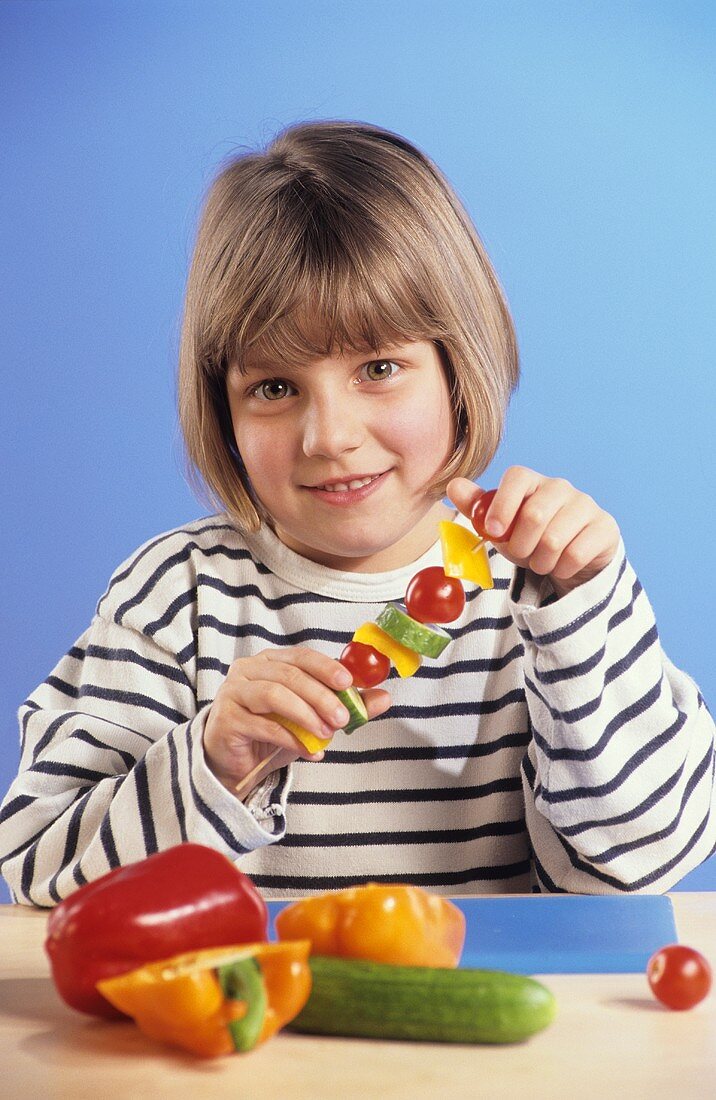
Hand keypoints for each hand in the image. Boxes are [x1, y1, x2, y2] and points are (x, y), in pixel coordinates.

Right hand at [203, 646, 390, 793]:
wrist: (236, 763)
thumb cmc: (272, 732)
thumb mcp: (313, 718)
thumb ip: (346, 705)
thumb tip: (384, 697)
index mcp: (270, 661)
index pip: (301, 656)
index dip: (325, 667)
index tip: (348, 683)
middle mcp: (249, 670)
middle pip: (290, 675)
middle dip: (321, 696)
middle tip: (343, 717)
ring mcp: (233, 692)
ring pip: (274, 694)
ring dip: (306, 714)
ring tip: (327, 734)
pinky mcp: (226, 718)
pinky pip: (262, 724)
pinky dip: (290, 739)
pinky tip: (309, 752)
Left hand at [446, 466, 620, 597]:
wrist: (569, 559)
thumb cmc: (530, 538)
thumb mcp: (500, 527)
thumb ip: (477, 508)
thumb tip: (453, 486)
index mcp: (532, 482)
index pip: (518, 477)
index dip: (502, 504)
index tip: (493, 531)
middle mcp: (561, 488)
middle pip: (535, 514)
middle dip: (520, 545)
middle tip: (522, 555)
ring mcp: (586, 505)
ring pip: (554, 540)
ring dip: (540, 561)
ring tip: (541, 561)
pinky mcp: (605, 527)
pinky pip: (576, 554)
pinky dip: (561, 568)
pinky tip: (561, 565)